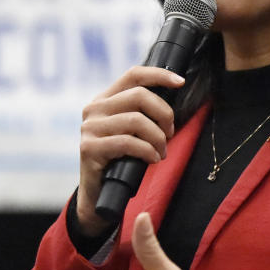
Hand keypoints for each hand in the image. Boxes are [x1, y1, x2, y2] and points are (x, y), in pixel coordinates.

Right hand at [76, 67, 183, 235]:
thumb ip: (143, 113)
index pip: (133, 75)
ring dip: (157, 138)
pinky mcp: (89, 148)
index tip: (180, 82)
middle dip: (164, 114)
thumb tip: (173, 99)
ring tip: (161, 152)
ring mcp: (89, 128)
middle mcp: (94, 109)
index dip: (159, 75)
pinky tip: (152, 159)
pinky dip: (147, 151)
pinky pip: (127, 143)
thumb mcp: (132, 131)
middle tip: (170, 134)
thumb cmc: (121, 160)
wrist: (99, 194)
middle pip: (139, 96)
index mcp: (105, 99)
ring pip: (136, 120)